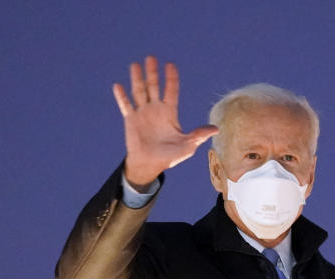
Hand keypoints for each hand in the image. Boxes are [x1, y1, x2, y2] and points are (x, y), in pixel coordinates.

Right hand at [113, 56, 218, 188]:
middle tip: (151, 57)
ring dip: (137, 78)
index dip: (171, 78)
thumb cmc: (170, 156)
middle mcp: (155, 109)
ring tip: (135, 65)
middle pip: (154, 86)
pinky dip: (122, 96)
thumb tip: (216, 129)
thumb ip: (199, 135)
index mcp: (169, 112)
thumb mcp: (188, 145)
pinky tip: (118, 85)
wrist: (151, 164)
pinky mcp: (131, 120)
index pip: (171, 90)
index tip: (170, 65)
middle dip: (152, 73)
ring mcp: (142, 113)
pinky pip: (126, 106)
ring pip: (139, 91)